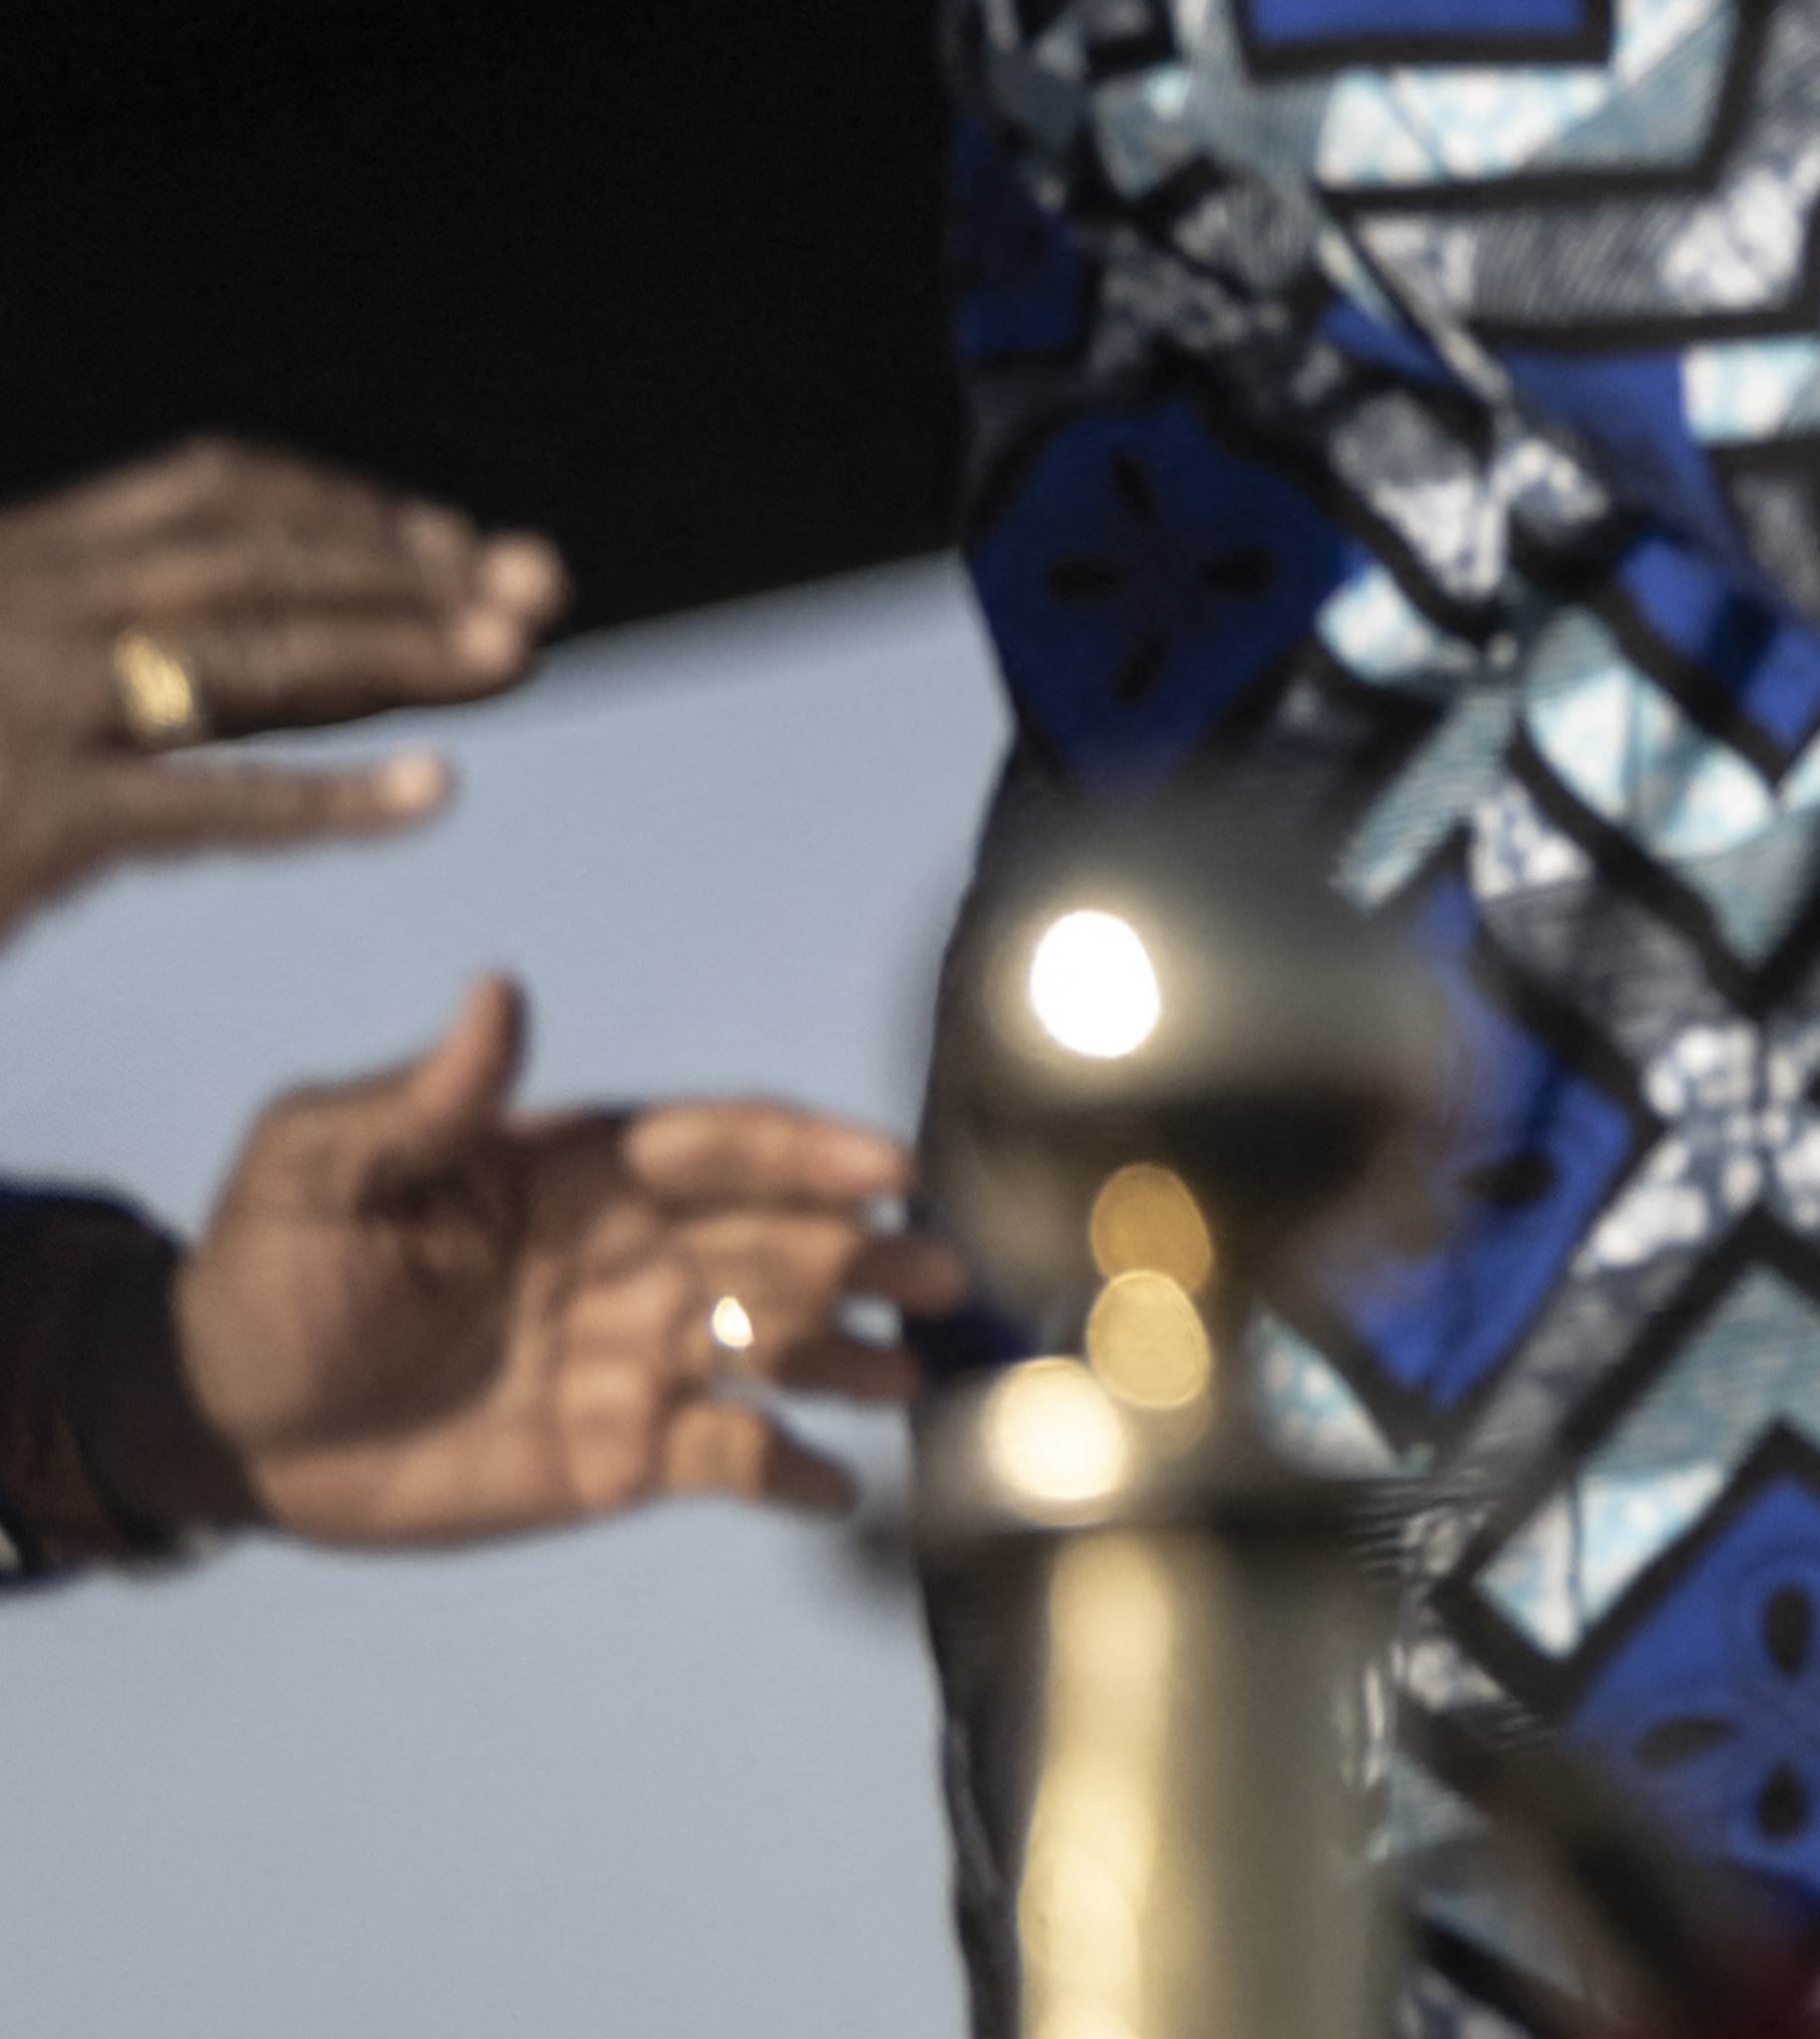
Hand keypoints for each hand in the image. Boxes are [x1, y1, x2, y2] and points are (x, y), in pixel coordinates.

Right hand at [0, 440, 565, 944]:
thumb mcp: (16, 664)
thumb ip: (132, 646)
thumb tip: (328, 639)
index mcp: (25, 554)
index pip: (219, 495)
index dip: (352, 510)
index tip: (459, 539)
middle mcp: (32, 604)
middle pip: (264, 562)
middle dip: (413, 568)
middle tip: (540, 586)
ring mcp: (29, 707)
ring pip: (255, 659)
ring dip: (402, 650)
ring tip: (520, 655)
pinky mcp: (32, 820)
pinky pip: (207, 803)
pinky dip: (329, 800)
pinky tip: (427, 796)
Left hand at [173, 975, 961, 1548]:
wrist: (220, 1425)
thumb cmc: (267, 1274)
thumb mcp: (318, 1169)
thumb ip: (420, 1101)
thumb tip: (499, 993)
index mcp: (581, 1170)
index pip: (719, 1146)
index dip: (807, 1152)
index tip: (888, 1170)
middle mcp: (636, 1253)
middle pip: (777, 1242)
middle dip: (865, 1253)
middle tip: (938, 1276)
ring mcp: (637, 1355)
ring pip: (776, 1344)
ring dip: (852, 1353)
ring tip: (911, 1377)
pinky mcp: (621, 1454)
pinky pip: (728, 1458)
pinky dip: (790, 1472)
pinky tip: (840, 1487)